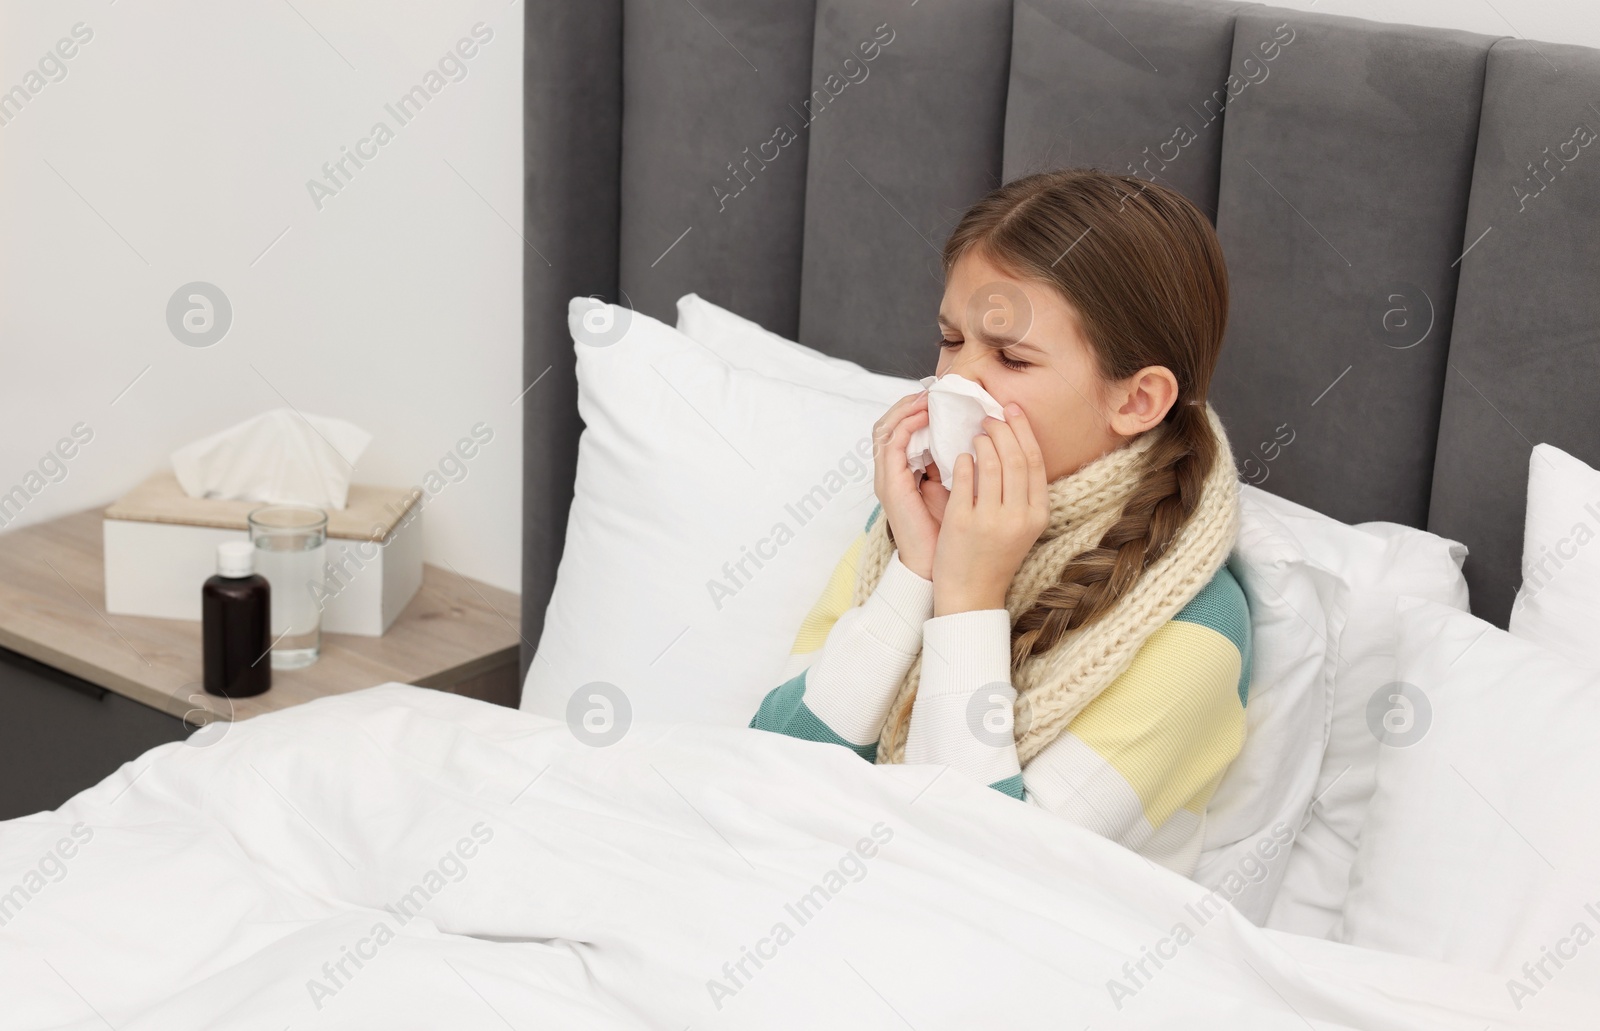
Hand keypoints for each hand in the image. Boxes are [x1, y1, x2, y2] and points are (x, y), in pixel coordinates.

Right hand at [872, 390, 942, 579]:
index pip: (901, 430)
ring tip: (930, 397)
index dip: (916, 410)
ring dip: (907, 408)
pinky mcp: (890, 483)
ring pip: (885, 428)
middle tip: (935, 390)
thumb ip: (956, 464)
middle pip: (888, 423)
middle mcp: (891, 472)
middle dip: (909, 403)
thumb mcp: (955, 489)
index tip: (943, 397)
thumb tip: (976, 436)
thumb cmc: (949, 532)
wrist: (935, 566)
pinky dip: (907, 424)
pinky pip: (892, 442)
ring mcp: (887, 477)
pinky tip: (927, 415)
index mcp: (904, 473)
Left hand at [931, 402, 1048, 615]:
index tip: (1012, 411)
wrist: (972, 594)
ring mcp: (990, 520)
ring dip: (982, 441)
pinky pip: (964, 478)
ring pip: (990, 463)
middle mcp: (1017, 516)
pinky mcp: (962, 522)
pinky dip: (963, 461)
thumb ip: (1023, 492)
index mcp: (1037, 515)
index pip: (1035, 461)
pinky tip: (961, 456)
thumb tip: (1014, 443)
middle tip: (989, 417)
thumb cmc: (995, 555)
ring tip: (976, 434)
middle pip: (1014, 457)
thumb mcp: (1022, 526)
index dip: (1023, 431)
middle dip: (1002, 429)